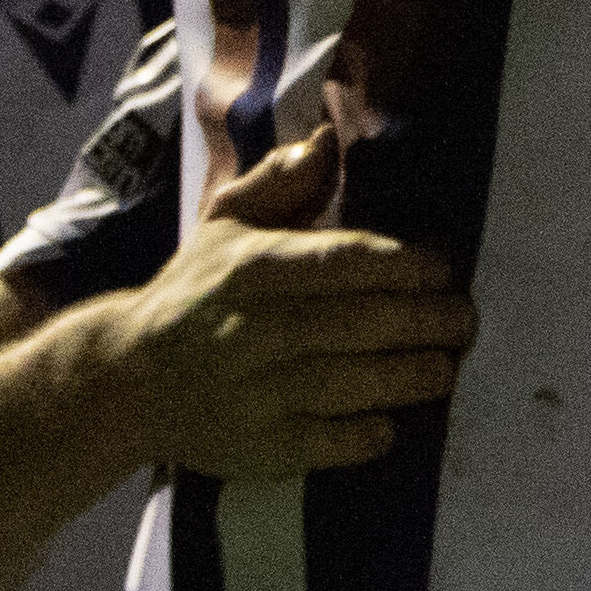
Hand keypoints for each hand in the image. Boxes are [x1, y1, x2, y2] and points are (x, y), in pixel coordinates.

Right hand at [112, 138, 477, 479]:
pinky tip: (393, 422)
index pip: (341, 262)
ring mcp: (254, 393)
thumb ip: (278, 183)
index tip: (442, 269)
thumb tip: (326, 142)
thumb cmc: (192, 294)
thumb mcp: (223, 225)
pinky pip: (328, 443)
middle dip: (426, 322)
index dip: (402, 265)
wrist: (125, 380)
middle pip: (359, 324)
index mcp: (250, 269)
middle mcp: (252, 330)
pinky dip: (367, 434)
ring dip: (411, 376)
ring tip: (445, 367)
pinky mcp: (257, 448)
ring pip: (351, 384)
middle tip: (465, 320)